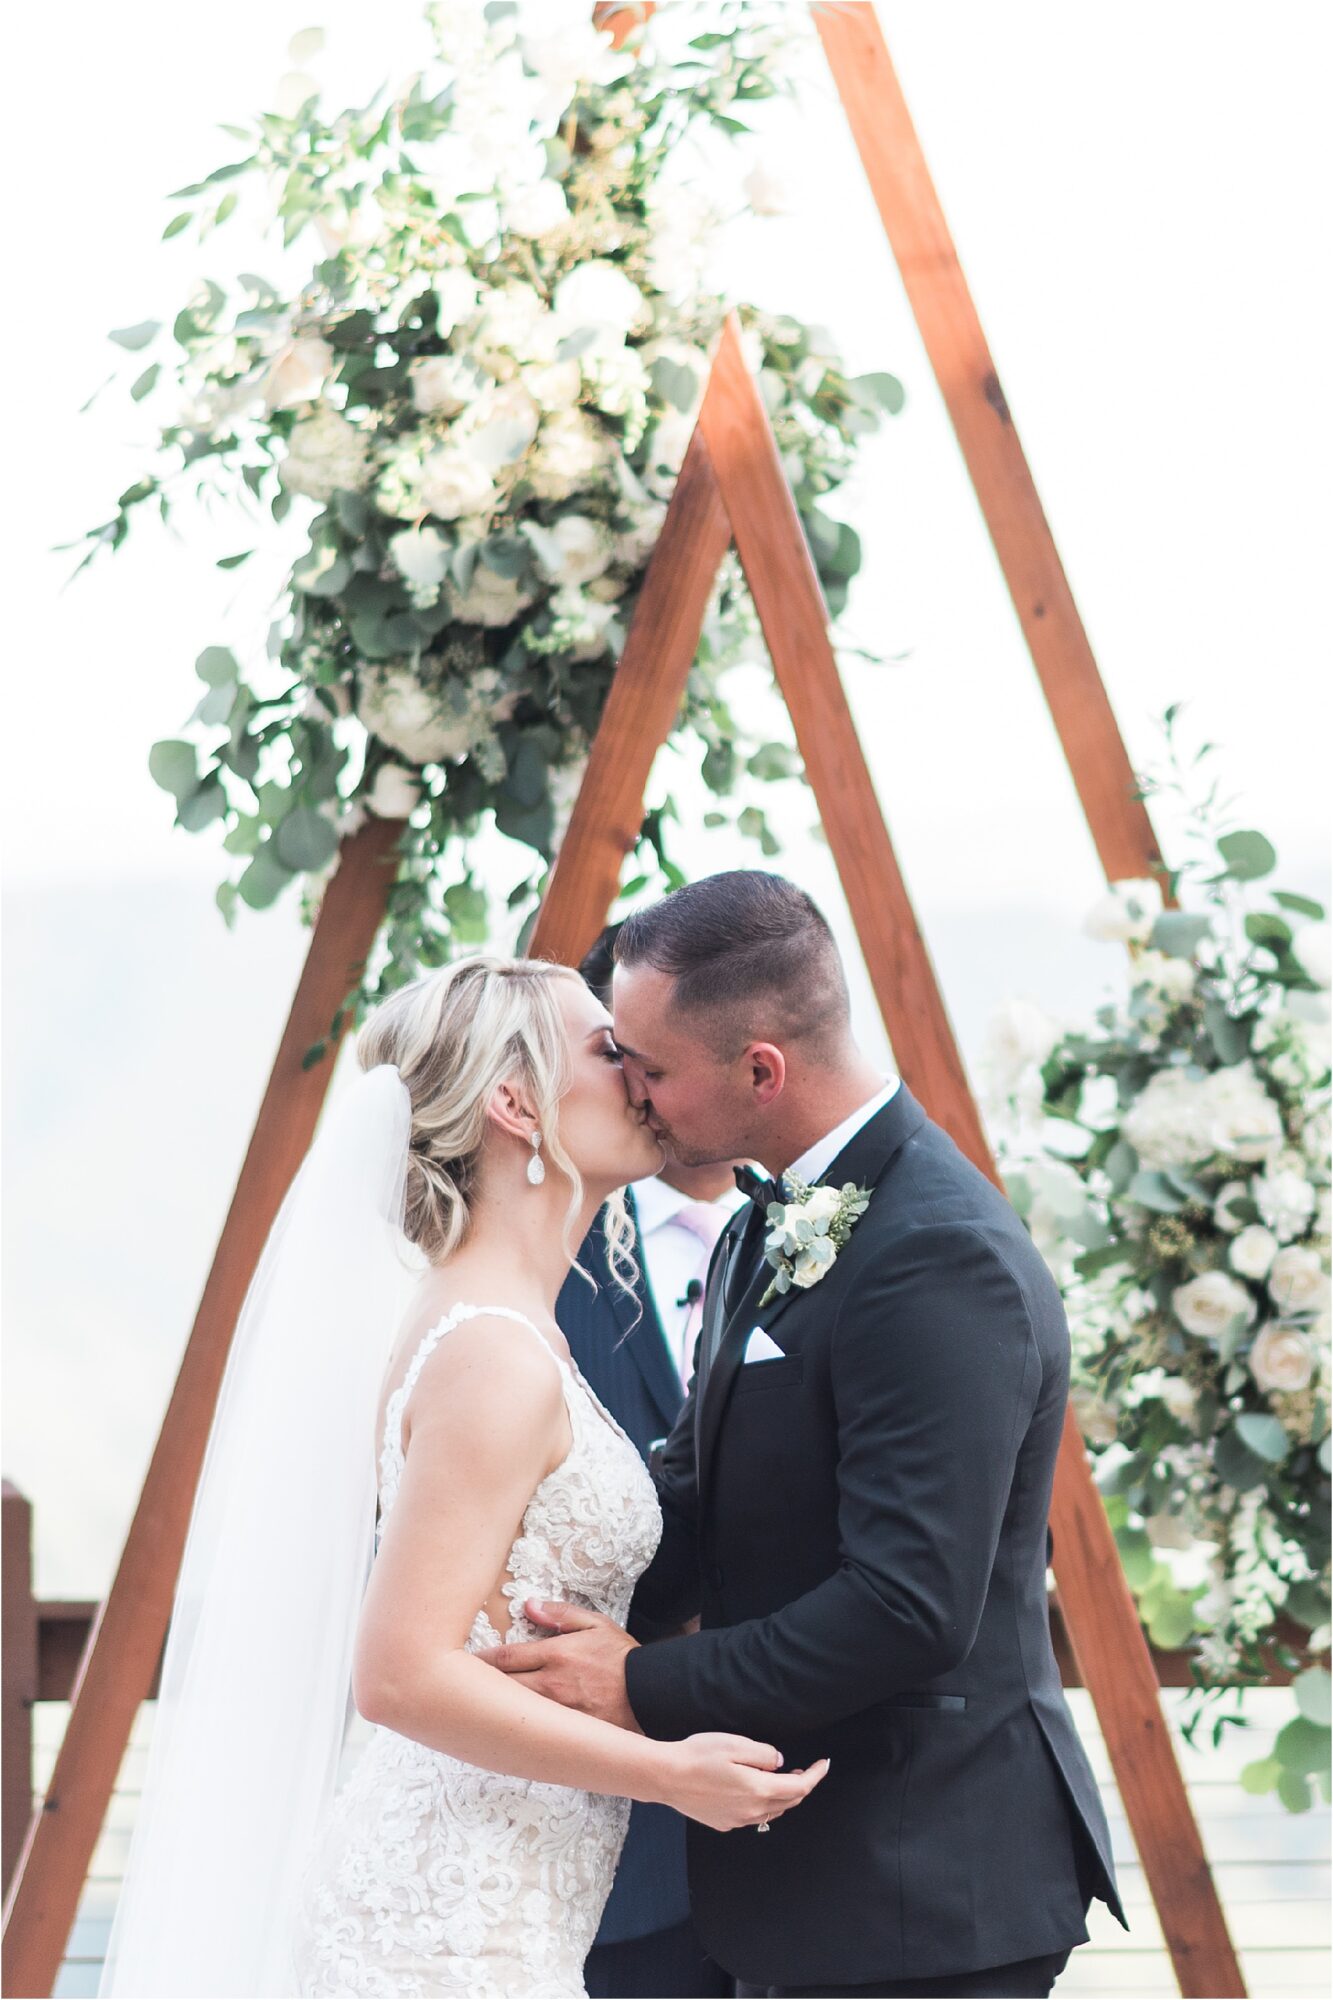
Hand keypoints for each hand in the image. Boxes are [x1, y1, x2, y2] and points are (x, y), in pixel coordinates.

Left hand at [475, 1600, 641, 1730]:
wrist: (651, 1695)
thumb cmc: (622, 1657)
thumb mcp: (596, 1624)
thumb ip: (560, 1614)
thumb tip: (529, 1604)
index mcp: (555, 1655)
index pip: (505, 1657)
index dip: (481, 1658)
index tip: (465, 1659)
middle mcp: (551, 1686)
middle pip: (501, 1687)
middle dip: (478, 1685)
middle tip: (460, 1683)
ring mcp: (557, 1713)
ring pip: (513, 1711)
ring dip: (493, 1707)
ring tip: (474, 1706)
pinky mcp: (565, 1734)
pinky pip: (533, 1731)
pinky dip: (517, 1727)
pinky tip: (506, 1727)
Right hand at [659, 1734, 830, 1831]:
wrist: (666, 1777)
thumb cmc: (698, 1756)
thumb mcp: (735, 1744)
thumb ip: (763, 1754)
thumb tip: (779, 1763)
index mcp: (758, 1790)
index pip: (799, 1787)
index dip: (815, 1775)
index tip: (825, 1763)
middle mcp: (751, 1811)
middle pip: (788, 1802)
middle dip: (801, 1786)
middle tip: (805, 1769)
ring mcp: (737, 1820)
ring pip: (771, 1811)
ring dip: (783, 1796)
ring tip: (782, 1778)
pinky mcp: (723, 1823)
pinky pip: (752, 1816)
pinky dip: (762, 1804)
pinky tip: (753, 1791)